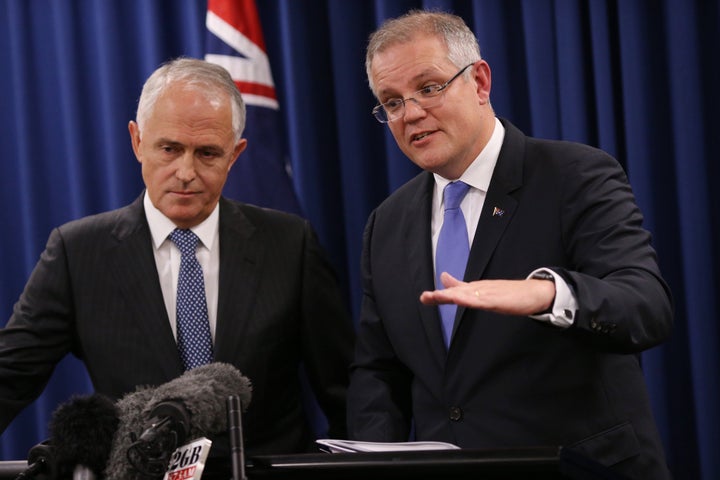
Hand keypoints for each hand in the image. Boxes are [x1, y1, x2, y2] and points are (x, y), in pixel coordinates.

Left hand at [419, 272, 555, 315]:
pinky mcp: (498, 300)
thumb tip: (454, 284)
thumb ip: (472, 290)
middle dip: (440, 295)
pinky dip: (470, 299)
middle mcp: (480, 289)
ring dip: (450, 295)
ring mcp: (488, 293)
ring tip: (435, 297)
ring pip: (465, 294)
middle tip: (424, 297)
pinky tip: (460, 299)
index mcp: (477, 289)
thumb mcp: (487, 293)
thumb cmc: (511, 293)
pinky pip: (482, 300)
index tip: (425, 297)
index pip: (455, 291)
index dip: (440, 295)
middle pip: (456, 292)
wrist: (536, 292)